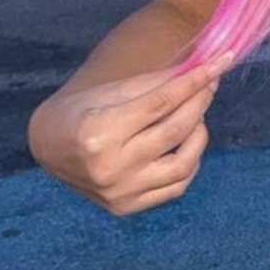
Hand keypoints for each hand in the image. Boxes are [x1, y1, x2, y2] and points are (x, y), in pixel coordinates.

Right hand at [28, 54, 232, 215]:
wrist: (49, 147)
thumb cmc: (82, 111)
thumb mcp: (113, 90)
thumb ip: (157, 83)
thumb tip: (202, 70)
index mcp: (100, 132)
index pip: (162, 102)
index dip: (196, 80)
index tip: (221, 61)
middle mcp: (110, 167)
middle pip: (175, 130)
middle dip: (201, 102)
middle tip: (211, 83)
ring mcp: (119, 192)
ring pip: (184, 164)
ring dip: (200, 135)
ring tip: (196, 117)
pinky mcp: (126, 208)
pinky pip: (175, 187)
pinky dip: (190, 163)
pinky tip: (187, 144)